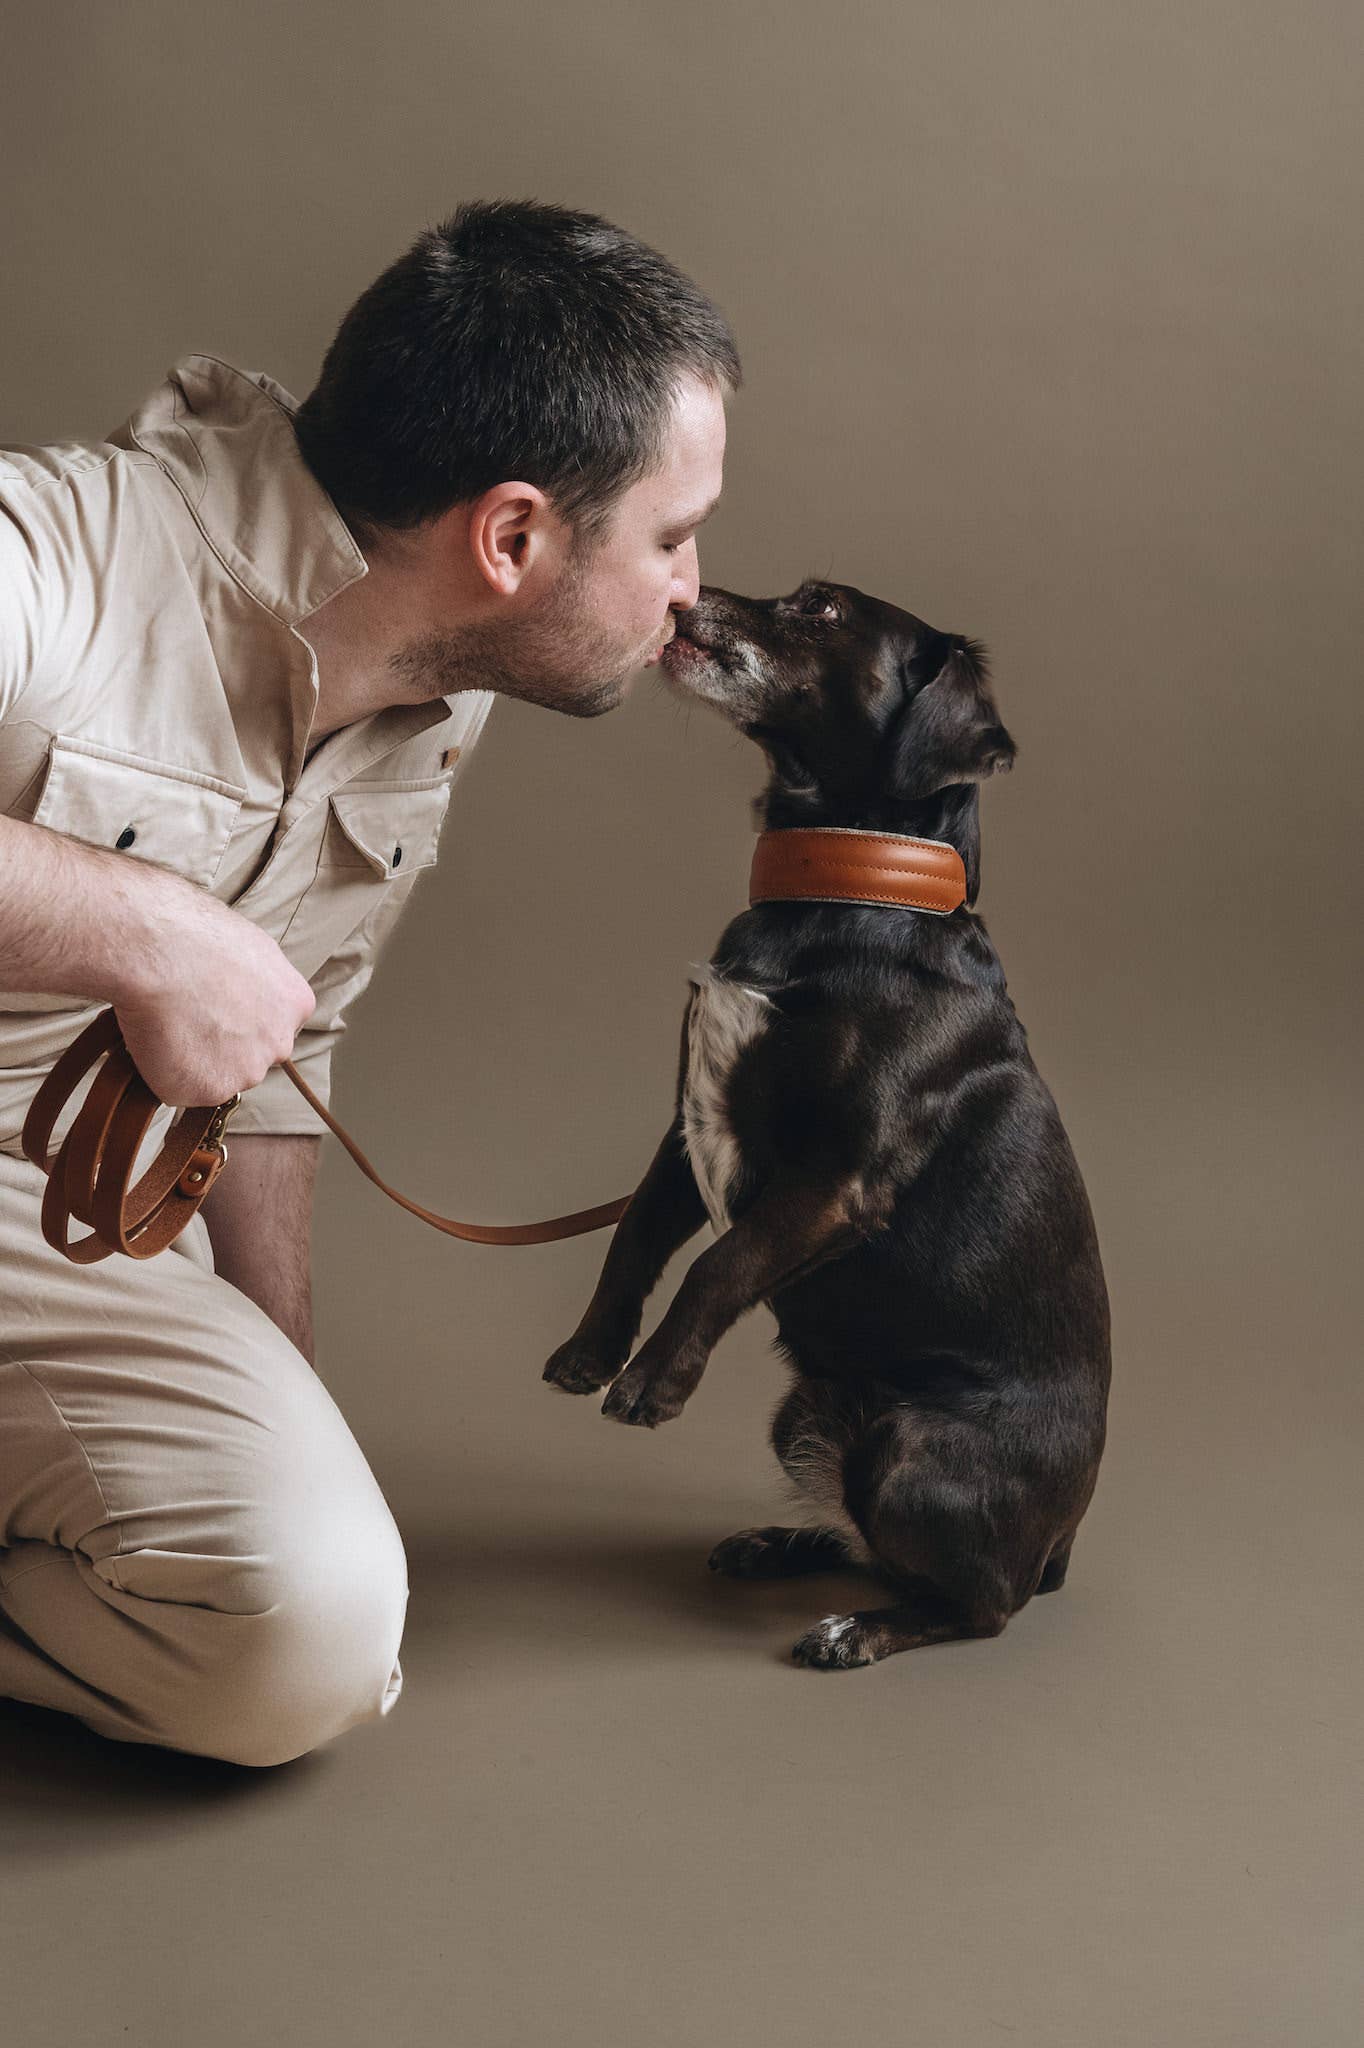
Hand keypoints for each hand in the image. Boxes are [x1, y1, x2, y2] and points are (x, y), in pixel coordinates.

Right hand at [114, 877, 316, 1105]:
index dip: (238, 1018)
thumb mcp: (245, 947)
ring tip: (166, 1022)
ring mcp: (246, 1072)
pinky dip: (162, 1072)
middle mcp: (280, 1044)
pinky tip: (152, 1039)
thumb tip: (232, 987)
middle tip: (185, 1017)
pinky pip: (179, 1088)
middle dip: (222, 1046)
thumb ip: (252, 980)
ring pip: (216, 1075)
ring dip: (192, 1060)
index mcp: (296, 1004)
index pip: (271, 1025)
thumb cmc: (192, 931)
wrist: (157, 951)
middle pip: (250, 1056)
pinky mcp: (207, 1091)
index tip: (214, 1008)